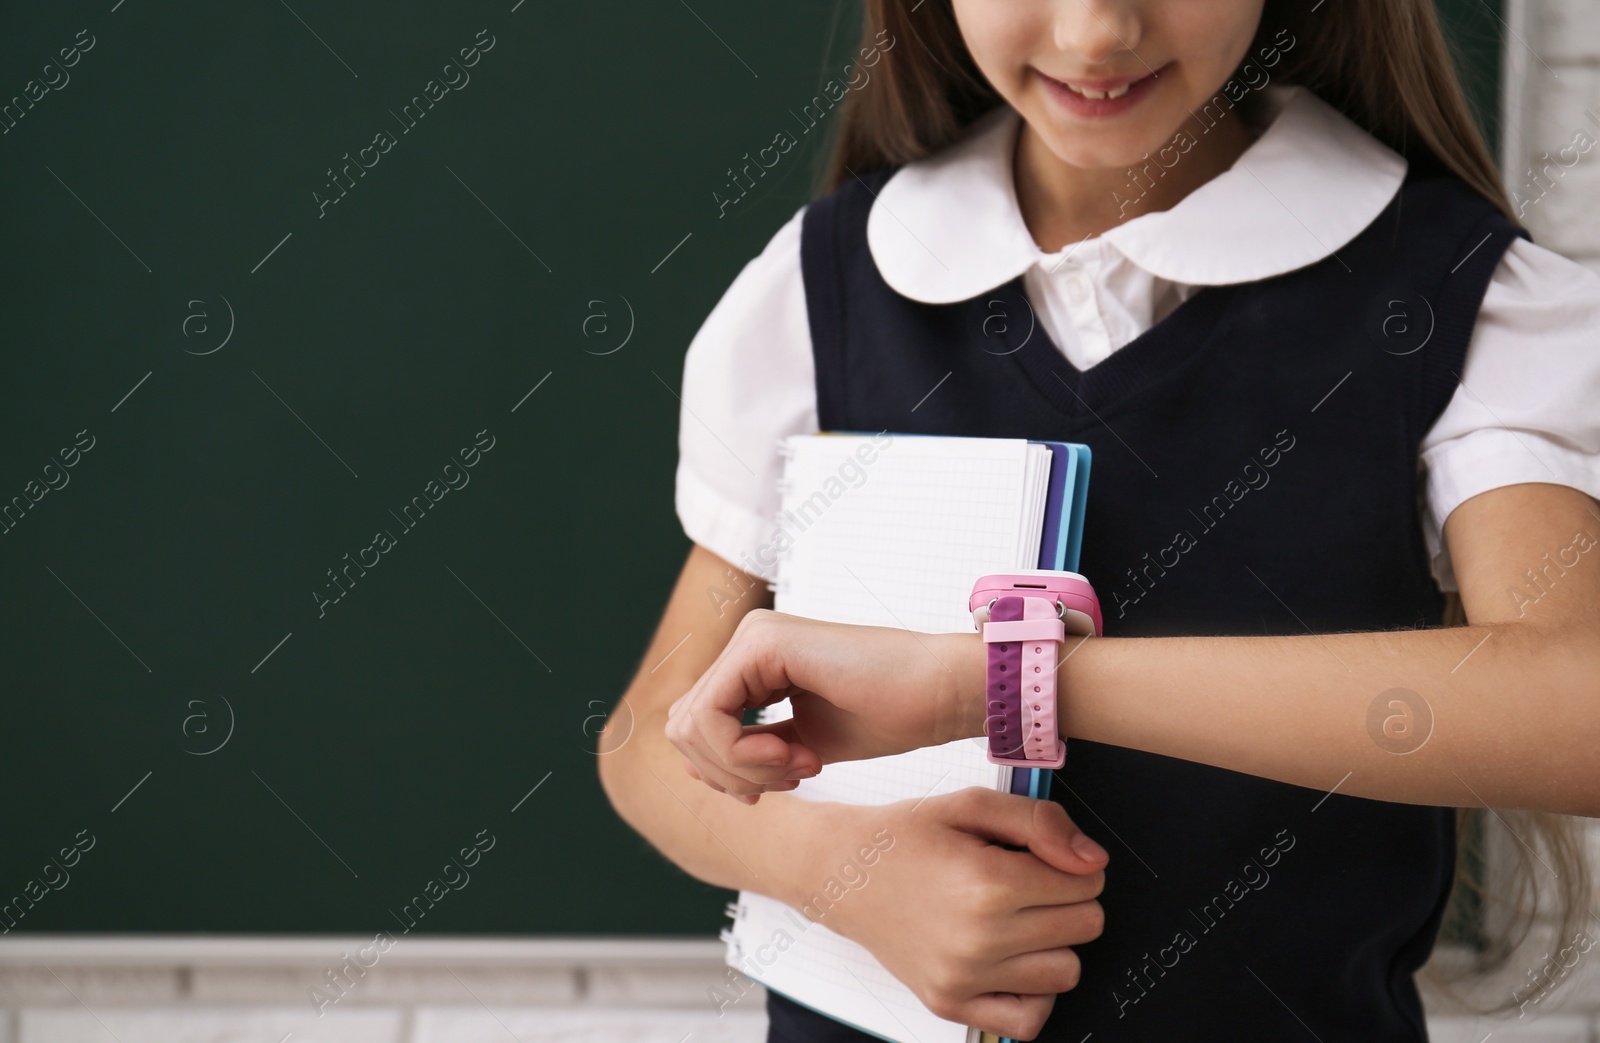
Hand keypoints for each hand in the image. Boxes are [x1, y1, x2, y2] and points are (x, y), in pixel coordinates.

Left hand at [666, 608, 975, 801]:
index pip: (697, 727)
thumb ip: (749, 753)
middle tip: (793, 779)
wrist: (940, 694)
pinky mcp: (761, 643)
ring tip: (801, 767)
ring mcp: (752, 637)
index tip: (787, 783)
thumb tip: (691, 767)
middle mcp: (747, 642)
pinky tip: (797, 758)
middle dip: (729, 774)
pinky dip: (743, 755)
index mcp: (753, 662)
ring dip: (742, 768)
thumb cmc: (890, 714)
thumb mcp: (800, 748)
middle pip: (684, 727)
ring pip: (690, 725)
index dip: (728, 773)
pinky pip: (710, 717)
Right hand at [796, 789, 1107, 1040]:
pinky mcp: (950, 1004)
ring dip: (1053, 944)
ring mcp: (964, 978)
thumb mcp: (971, 805)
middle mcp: (978, 938)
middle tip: (1027, 884)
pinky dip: (1032, 993)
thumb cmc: (905, 836)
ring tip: (1016, 919)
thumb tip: (1093, 861)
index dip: (1072, 863)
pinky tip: (1011, 961)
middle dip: (1068, 899)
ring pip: (1066, 972)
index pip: (1087, 883)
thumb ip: (1041, 823)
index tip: (1040, 858)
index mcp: (988, 883)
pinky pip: (1029, 1021)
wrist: (843, 871)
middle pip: (1085, 926)